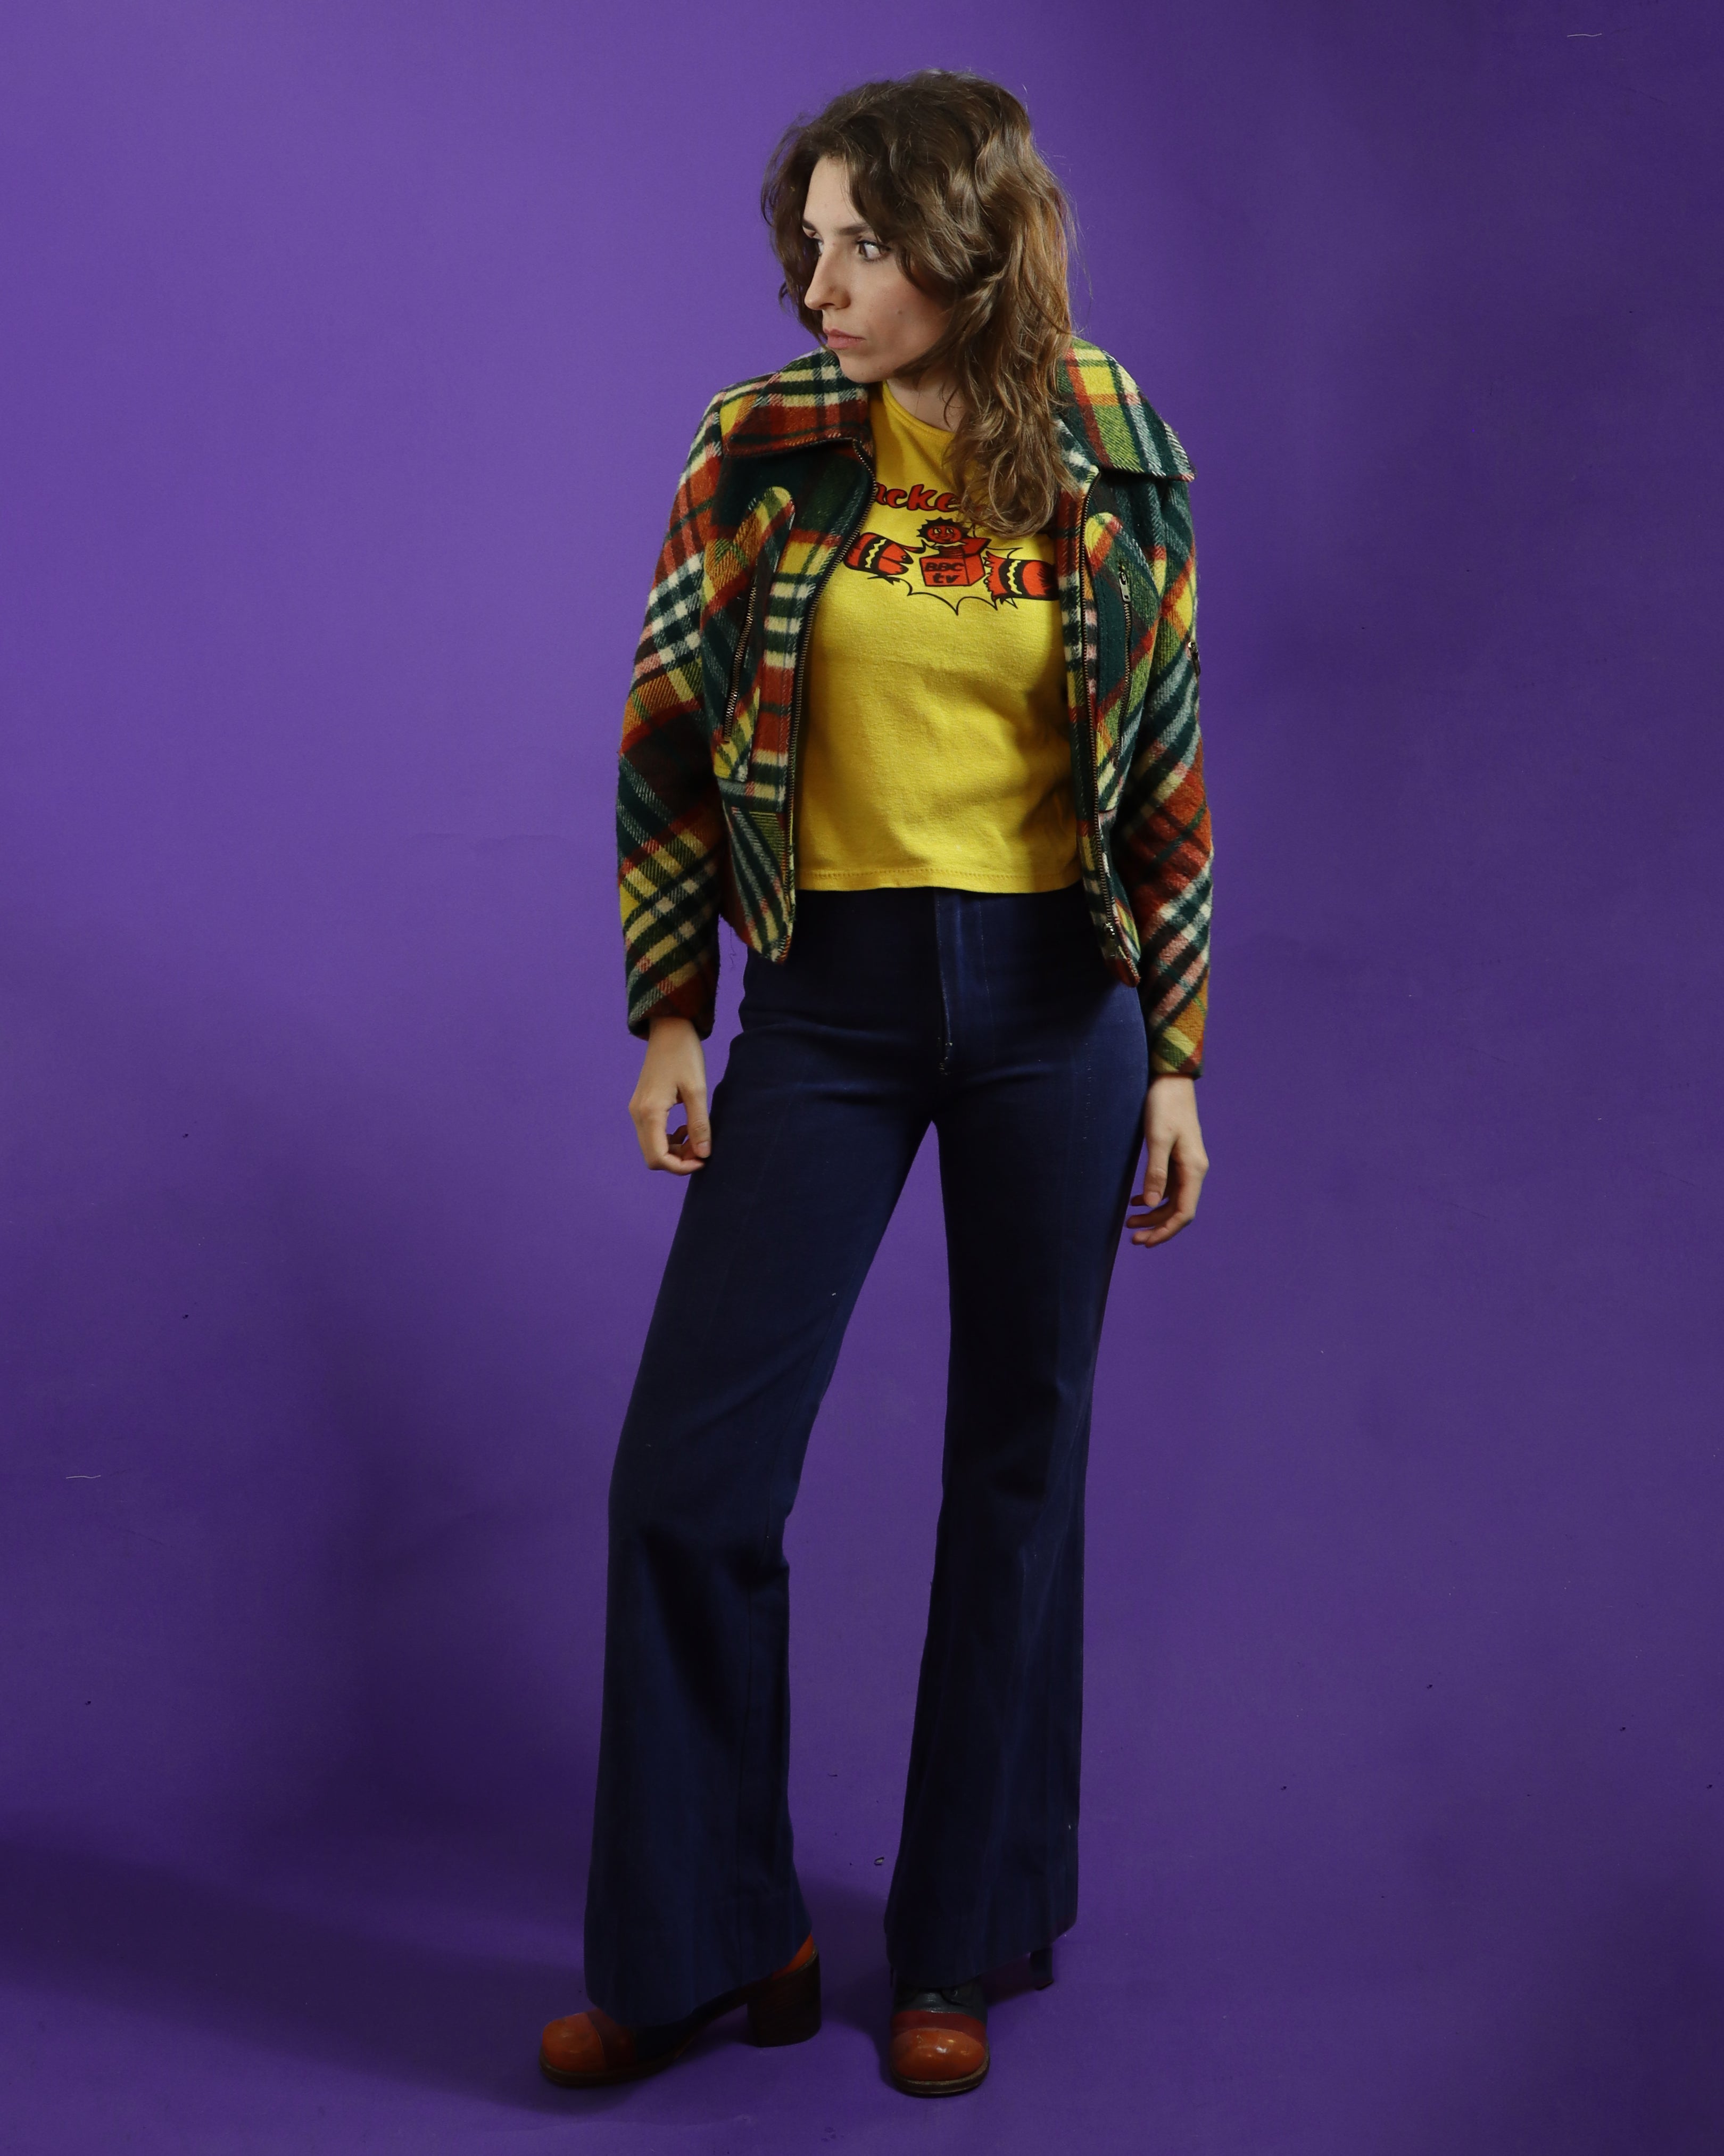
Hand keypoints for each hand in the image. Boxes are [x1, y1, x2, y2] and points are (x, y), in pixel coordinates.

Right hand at [629, 1014, 710, 1173]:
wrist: (669, 1030)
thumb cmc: (684, 1055)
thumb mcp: (697, 1090)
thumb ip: (699, 1124)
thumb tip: (704, 1154)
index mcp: (650, 1112)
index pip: (658, 1158)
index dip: (680, 1167)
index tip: (703, 1160)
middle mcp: (638, 1114)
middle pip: (652, 1157)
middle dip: (678, 1160)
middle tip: (702, 1148)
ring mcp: (637, 1110)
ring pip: (652, 1147)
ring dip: (675, 1150)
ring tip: (697, 1137)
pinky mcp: (641, 1106)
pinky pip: (652, 1134)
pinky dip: (669, 1139)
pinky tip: (686, 1127)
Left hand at [1127, 1076, 1207, 1246]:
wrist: (1171, 1080)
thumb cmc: (1164, 1105)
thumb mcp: (1157, 1139)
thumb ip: (1156, 1172)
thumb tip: (1153, 1204)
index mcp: (1193, 1169)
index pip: (1184, 1212)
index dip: (1166, 1231)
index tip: (1146, 1242)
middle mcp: (1193, 1170)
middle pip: (1178, 1211)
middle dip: (1156, 1227)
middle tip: (1132, 1238)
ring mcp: (1186, 1165)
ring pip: (1172, 1200)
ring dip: (1153, 1214)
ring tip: (1128, 1222)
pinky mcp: (1176, 1157)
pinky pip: (1168, 1187)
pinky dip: (1153, 1197)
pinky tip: (1136, 1200)